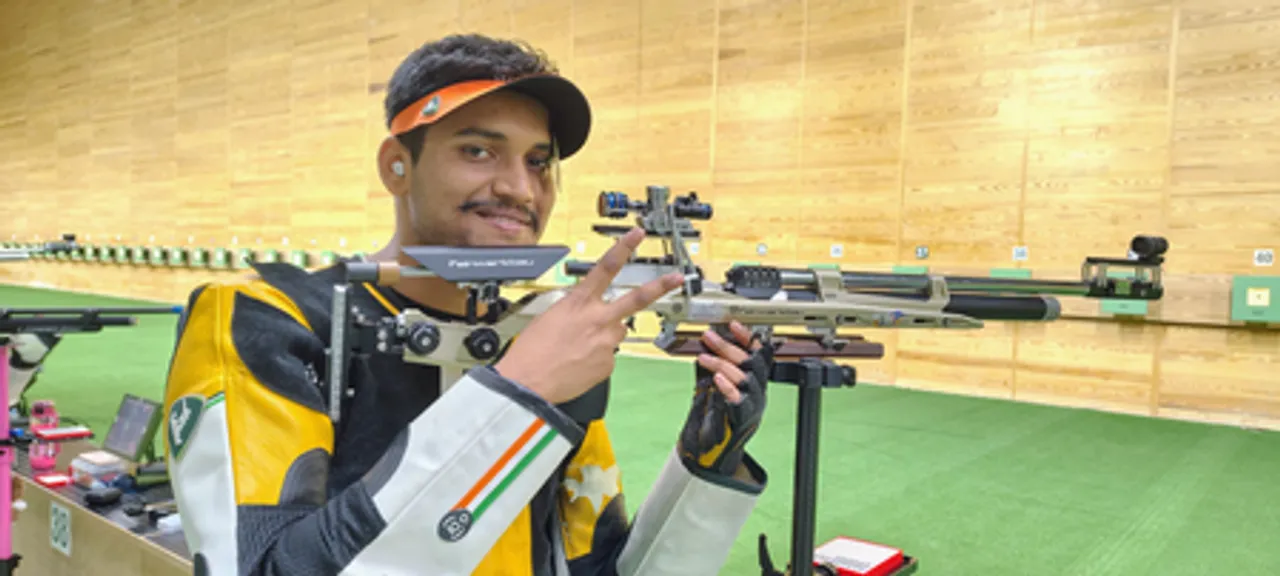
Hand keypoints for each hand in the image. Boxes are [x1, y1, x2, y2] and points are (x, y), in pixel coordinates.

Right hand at [495, 227, 683, 404]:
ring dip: (605, 334)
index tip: (637, 235)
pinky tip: (578, 363)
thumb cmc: (531, 351)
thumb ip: (576, 309)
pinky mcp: (608, 364)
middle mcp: (597, 319)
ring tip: (580, 347)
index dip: (624, 248)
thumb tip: (588, 314)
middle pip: (637, 298)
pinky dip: (596, 359)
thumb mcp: (550, 316)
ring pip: (617, 331)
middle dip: (660, 286)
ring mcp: (606, 342)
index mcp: (579, 302)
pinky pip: (608, 356)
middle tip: (677, 278)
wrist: (527, 382)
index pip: (606, 267)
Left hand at [678, 321, 773, 476]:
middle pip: (752, 362)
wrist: (712, 449)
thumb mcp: (714, 385)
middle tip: (710, 337)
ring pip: (746, 378)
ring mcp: (753, 405)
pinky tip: (717, 379)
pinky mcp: (743, 419)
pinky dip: (729, 387)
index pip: (759, 353)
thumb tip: (705, 344)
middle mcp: (758, 391)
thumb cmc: (715, 417)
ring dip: (723, 364)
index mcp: (754, 381)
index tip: (733, 325)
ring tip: (704, 357)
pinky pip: (740, 400)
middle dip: (729, 346)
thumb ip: (714, 366)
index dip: (747, 337)